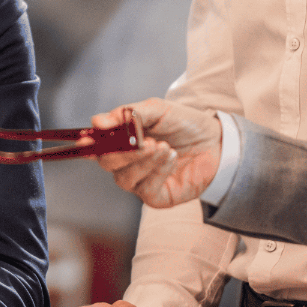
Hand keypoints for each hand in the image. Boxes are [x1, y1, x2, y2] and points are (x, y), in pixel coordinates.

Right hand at [90, 98, 222, 207]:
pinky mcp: (156, 197)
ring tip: (164, 147)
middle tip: (144, 141)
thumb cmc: (184, 124)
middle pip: (106, 163)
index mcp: (120, 140)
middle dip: (122, 153)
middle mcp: (125, 162)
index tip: (88, 141)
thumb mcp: (157, 110)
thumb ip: (128, 114)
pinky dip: (157, 172)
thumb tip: (97, 121)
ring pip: (124, 178)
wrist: (218, 142)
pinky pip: (146, 189)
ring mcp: (139, 181)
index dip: (88, 144)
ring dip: (143, 161)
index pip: (95, 146)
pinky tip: (171, 158)